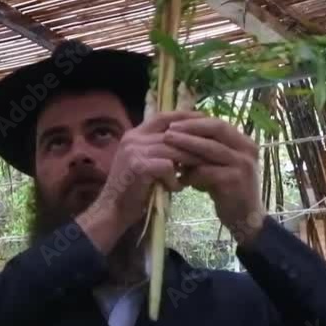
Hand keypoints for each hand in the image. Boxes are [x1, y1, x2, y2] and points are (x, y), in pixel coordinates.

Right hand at [77, 111, 205, 253]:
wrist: (114, 209)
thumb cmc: (133, 188)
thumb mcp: (145, 162)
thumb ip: (160, 150)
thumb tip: (189, 142)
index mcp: (134, 134)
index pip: (163, 117)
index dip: (184, 116)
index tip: (204, 118)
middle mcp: (133, 138)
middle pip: (173, 133)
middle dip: (194, 142)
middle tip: (212, 151)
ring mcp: (134, 151)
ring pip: (173, 150)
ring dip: (188, 163)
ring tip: (197, 173)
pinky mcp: (138, 166)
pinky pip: (168, 167)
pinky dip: (175, 179)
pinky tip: (176, 189)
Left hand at [162, 117, 266, 245]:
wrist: (244, 219)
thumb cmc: (227, 191)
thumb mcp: (216, 167)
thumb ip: (203, 153)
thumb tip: (176, 137)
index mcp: (243, 142)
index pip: (218, 123)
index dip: (195, 122)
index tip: (173, 123)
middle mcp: (247, 149)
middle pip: (216, 130)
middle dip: (190, 129)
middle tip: (168, 131)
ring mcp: (243, 165)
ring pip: (211, 149)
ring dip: (187, 146)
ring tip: (167, 145)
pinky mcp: (236, 181)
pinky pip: (208, 172)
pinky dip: (191, 173)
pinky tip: (179, 178)